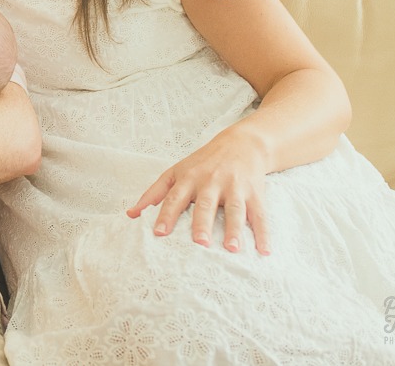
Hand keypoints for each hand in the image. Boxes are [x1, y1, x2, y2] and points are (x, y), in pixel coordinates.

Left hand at [127, 126, 272, 254]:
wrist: (241, 144)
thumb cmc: (203, 163)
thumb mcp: (176, 172)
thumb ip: (154, 193)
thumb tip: (130, 214)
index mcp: (189, 178)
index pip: (175, 198)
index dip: (166, 215)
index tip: (159, 233)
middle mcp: (211, 182)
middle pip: (206, 204)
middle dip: (202, 222)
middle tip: (199, 243)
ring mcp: (235, 187)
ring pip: (235, 209)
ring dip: (234, 229)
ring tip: (231, 249)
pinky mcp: (255, 192)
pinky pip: (260, 215)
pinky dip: (263, 233)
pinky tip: (264, 251)